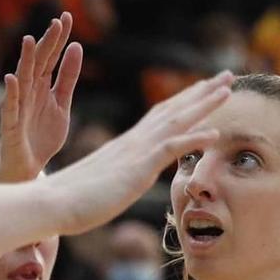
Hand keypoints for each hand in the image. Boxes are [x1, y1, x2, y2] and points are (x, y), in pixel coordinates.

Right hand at [0, 12, 82, 180]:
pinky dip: (10, 94)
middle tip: (57, 22)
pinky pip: (9, 108)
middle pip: (38, 63)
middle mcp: (29, 92)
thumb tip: (76, 46)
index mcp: (42, 86)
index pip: (50, 57)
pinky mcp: (10, 125)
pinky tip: (11, 78)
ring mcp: (18, 107)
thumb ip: (68, 78)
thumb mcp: (62, 104)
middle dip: (47, 43)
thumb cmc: (43, 136)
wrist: (28, 168)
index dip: (58, 38)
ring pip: (22, 80)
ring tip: (29, 40)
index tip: (66, 16)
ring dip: (25, 61)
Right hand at [42, 72, 230, 234]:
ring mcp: (135, 153)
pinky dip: (193, 138)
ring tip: (228, 89)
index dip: (184, 101)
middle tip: (227, 76)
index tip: (203, 89)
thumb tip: (120, 183)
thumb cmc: (69, 200)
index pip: (160, 117)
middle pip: (173, 109)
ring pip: (176, 121)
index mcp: (125, 146)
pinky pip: (170, 149)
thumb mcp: (100, 185)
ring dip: (204, 104)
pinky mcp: (136, 169)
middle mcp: (133, 142)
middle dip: (202, 92)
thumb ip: (115, 179)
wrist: (50, 203)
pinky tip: (215, 134)